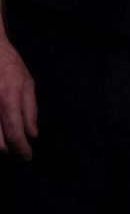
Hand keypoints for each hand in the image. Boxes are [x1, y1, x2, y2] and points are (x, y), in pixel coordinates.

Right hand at [0, 36, 37, 159]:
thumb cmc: (9, 65)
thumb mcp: (27, 82)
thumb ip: (30, 109)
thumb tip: (33, 135)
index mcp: (8, 98)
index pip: (14, 134)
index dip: (22, 150)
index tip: (28, 157)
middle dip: (9, 151)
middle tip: (18, 150)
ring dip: (0, 145)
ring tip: (9, 142)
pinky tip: (1, 130)